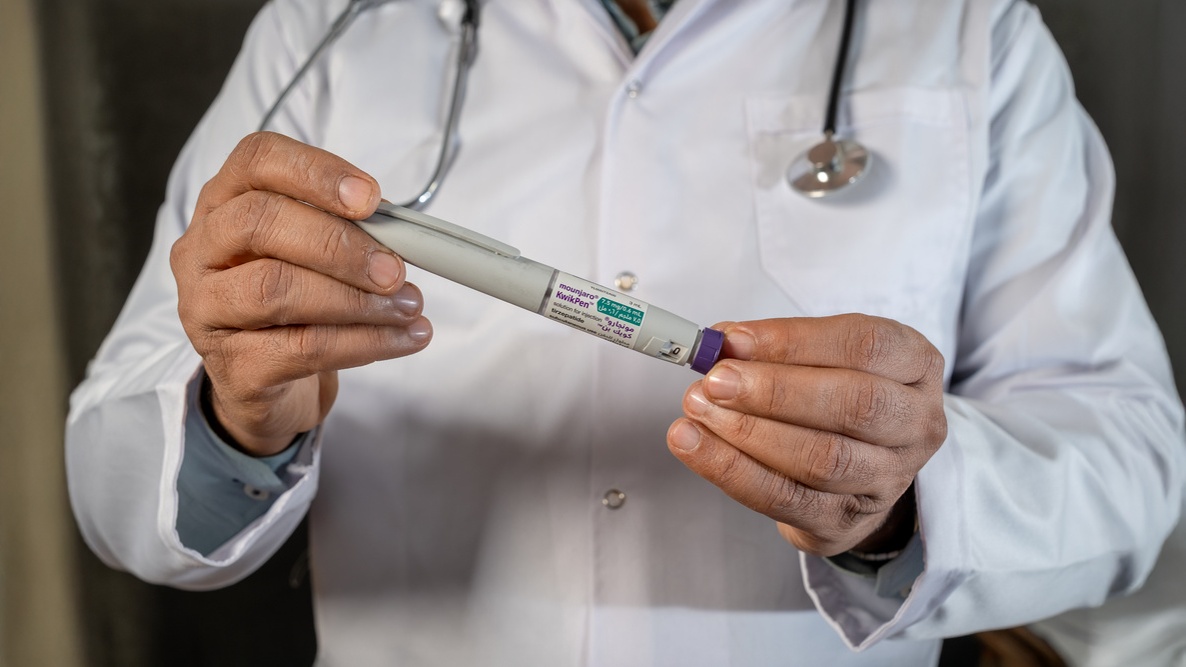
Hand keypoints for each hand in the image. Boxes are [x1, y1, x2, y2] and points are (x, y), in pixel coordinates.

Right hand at [171, 132, 431, 455]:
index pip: (256, 160)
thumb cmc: (296, 304)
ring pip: (276, 290)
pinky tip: (402, 338)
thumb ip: (349, 230)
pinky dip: (364, 343)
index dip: (315, 172)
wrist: (271, 385)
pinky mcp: (232, 367)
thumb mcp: (315, 254)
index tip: (371, 199)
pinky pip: (302, 349)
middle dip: (338, 244)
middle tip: (394, 269)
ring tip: (408, 306)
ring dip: (357, 299)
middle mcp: (202, 251)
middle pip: (260, 222)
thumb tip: (404, 233)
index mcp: (224, 203)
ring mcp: (206, 311)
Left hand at [667, 315, 946, 556]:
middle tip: (714, 381)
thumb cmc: (837, 397)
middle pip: (853, 404)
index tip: (734, 340)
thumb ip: (779, 348)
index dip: (795, 341)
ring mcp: (887, 479)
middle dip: (774, 392)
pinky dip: (733, 471)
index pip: (864, 345)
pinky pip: (785, 499)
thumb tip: (722, 343)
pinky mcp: (845, 520)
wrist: (859, 473)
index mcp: (916, 366)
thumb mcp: (823, 358)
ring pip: (821, 458)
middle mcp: (915, 424)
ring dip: (748, 433)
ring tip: (697, 411)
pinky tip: (695, 447)